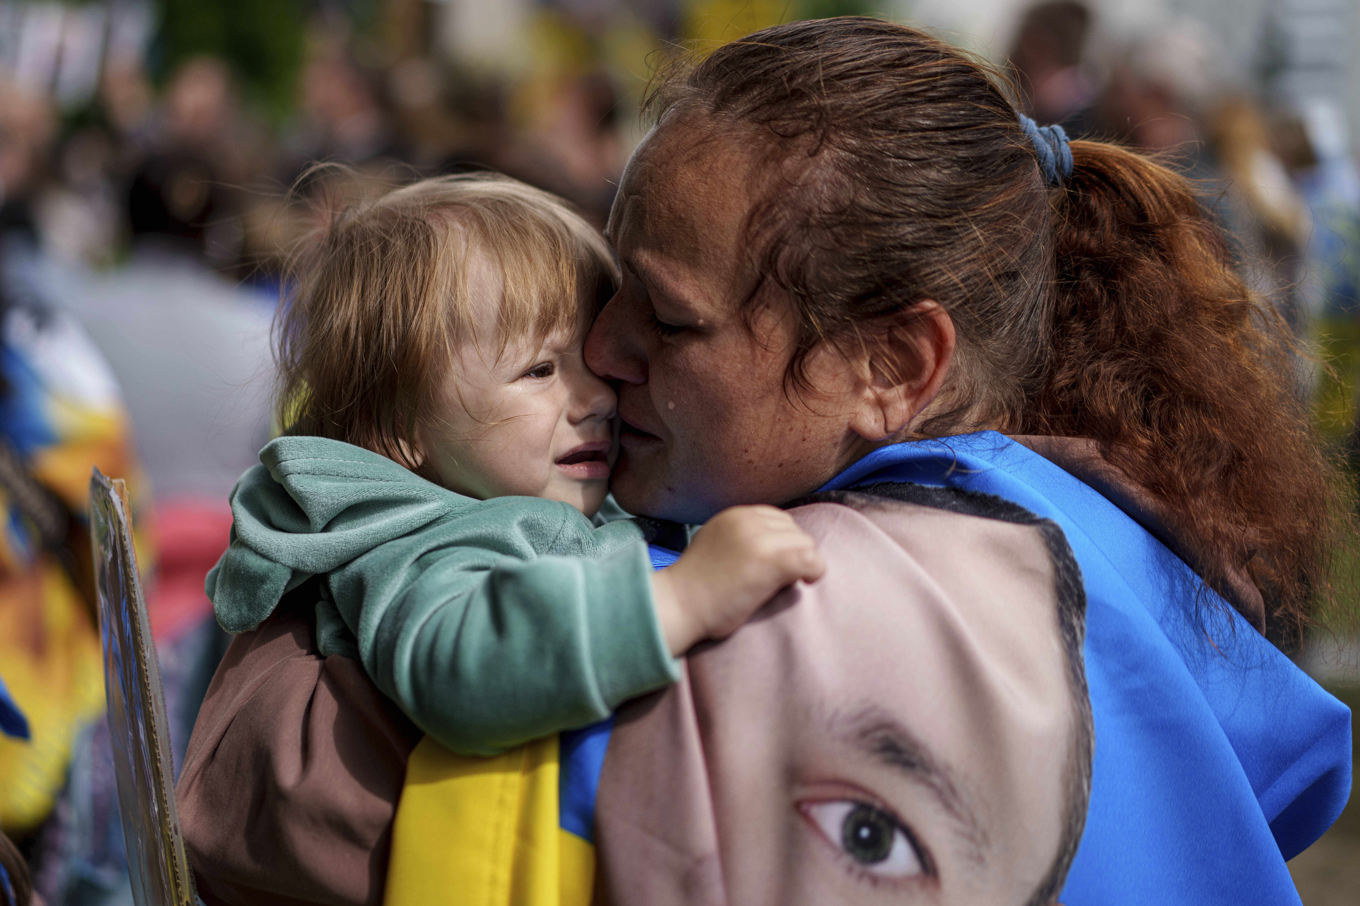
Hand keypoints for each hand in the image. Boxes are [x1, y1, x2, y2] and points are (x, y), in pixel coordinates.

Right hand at [651, 505, 824, 654]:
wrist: (678, 605)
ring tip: (783, 584)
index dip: (781, 543)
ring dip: (801, 564)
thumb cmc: (694, 586)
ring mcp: (761, 539)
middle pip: (794, 531)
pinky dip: (814, 573)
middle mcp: (749, 520)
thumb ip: (741, 537)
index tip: (772, 565)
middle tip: (778, 578)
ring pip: (806, 545)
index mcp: (735, 515)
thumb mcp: (715, 543)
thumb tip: (773, 546)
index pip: (777, 520)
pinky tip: (804, 583)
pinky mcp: (773, 560)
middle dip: (792, 553)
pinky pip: (812, 561)